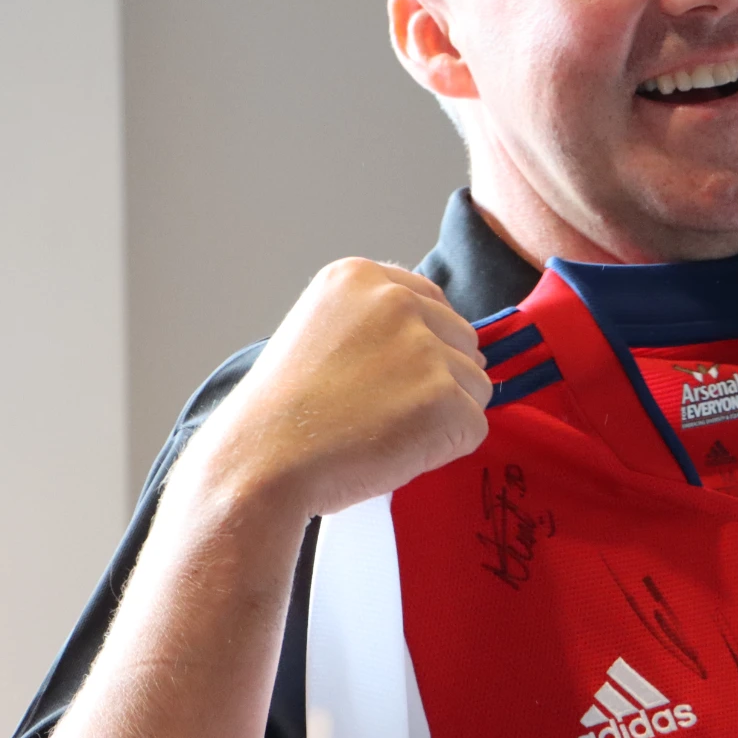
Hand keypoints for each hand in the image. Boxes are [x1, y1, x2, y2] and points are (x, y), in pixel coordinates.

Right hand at [174, 259, 492, 520]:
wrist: (262, 461)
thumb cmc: (283, 412)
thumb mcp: (319, 331)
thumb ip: (375, 323)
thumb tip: (443, 344)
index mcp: (361, 276)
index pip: (432, 303)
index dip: (419, 348)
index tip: (382, 376)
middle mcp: (397, 301)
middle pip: (463, 341)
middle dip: (437, 379)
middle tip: (379, 410)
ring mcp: (425, 349)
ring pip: (475, 386)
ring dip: (443, 415)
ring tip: (382, 430)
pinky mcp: (445, 400)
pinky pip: (474, 428)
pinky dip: (445, 449)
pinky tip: (395, 451)